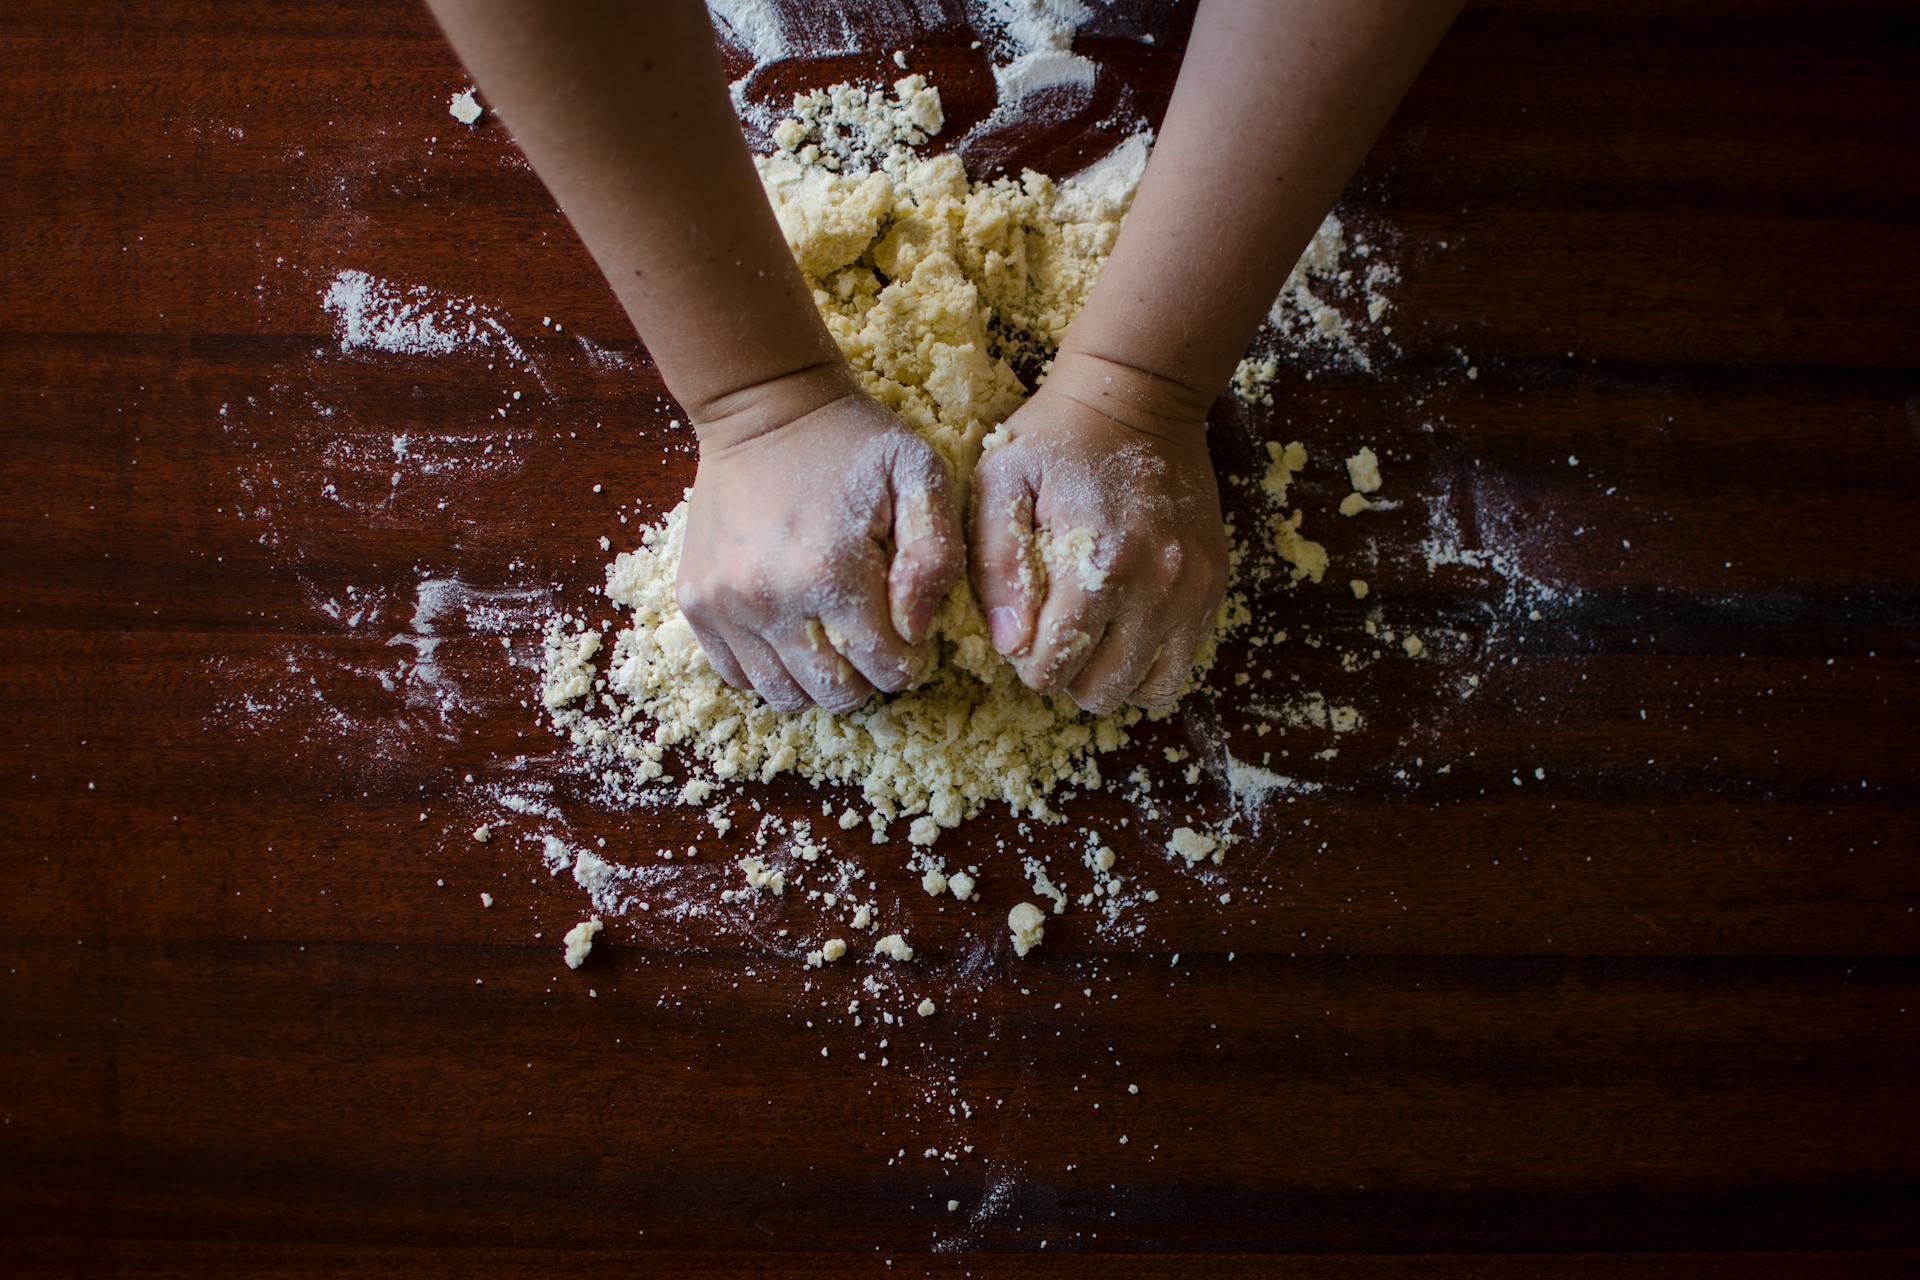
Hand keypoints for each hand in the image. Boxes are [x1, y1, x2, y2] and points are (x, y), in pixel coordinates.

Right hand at [678, 371, 963, 713]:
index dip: (909, 661)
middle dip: (867, 679)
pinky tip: (793, 636)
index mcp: (829, 571)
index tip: (911, 635)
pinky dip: (771, 670)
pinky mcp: (696, 602)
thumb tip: (915, 629)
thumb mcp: (920, 476)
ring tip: (834, 642)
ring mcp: (724, 605)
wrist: (764, 406)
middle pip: (834, 693)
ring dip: (818, 682)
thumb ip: (936, 555)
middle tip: (874, 640)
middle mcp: (768, 598)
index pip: (886, 668)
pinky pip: (737, 675)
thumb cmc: (852, 442)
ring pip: (783, 695)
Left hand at [969, 352, 1227, 713]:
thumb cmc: (1057, 437)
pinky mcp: (1212, 586)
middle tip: (1054, 633)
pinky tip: (1124, 628)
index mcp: (1098, 566)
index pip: (1054, 668)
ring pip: (1149, 690)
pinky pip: (1183, 663)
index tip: (1022, 629)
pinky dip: (1149, 662)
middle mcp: (1155, 589)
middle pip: (1101, 690)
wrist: (1140, 395)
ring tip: (1091, 636)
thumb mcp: (1002, 482)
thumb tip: (1010, 643)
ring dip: (1112, 677)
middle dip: (1067, 674)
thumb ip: (997, 566)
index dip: (1026, 661)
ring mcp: (1192, 591)